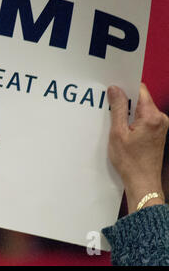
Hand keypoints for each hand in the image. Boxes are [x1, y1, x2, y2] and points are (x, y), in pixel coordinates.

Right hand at [108, 83, 168, 213]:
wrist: (143, 182)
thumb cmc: (130, 161)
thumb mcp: (118, 133)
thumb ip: (117, 108)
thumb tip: (115, 89)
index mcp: (151, 116)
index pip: (140, 90)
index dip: (125, 88)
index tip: (112, 90)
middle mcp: (160, 118)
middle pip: (141, 99)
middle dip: (125, 101)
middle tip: (109, 108)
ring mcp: (161, 125)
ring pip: (142, 109)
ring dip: (128, 112)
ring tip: (114, 123)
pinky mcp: (159, 132)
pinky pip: (144, 118)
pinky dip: (133, 120)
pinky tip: (122, 130)